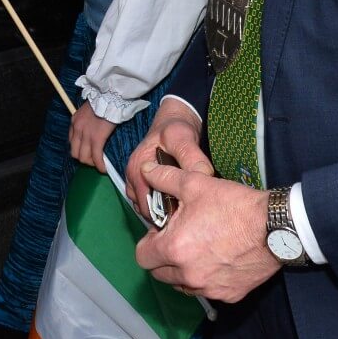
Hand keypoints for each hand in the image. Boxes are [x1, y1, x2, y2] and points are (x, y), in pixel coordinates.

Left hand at [68, 101, 117, 172]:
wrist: (110, 96)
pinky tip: (103, 169)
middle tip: (93, 161)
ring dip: (91, 163)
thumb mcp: (88, 110)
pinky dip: (99, 165)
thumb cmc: (103, 101)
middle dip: (84, 159)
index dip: (79, 150)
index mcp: (74, 121)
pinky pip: (96, 157)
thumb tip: (92, 131)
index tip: (87, 152)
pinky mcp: (97, 138)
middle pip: (75, 153)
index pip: (71, 142)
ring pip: (84, 157)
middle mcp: (77, 129)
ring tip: (99, 164)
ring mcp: (86, 135)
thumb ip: (86, 121)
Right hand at [126, 98, 211, 217]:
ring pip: (146, 207)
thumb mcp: (184, 138)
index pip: (147, 204)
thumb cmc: (176, 128)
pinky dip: (161, 205)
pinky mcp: (142, 182)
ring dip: (162, 211)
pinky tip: (177, 202)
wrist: (174, 121)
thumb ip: (192, 157)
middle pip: (145, 208)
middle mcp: (132, 176)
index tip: (184, 217)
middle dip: (164, 214)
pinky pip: (148, 201)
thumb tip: (204, 175)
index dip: (165, 214)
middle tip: (186, 215)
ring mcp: (136, 180)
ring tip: (182, 209)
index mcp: (138, 167)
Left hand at [134, 166, 278, 302]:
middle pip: (160, 274)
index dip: (148, 242)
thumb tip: (145, 170)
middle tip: (179, 238)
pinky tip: (218, 259)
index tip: (161, 232)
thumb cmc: (234, 206)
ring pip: (183, 285)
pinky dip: (207, 279)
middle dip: (163, 257)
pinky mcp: (229, 295)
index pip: (142, 257)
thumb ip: (164, 178)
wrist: (274, 227)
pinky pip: (208, 291)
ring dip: (183, 270)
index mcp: (175, 249)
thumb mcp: (195, 183)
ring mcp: (210, 288)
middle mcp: (189, 275)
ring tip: (198, 247)